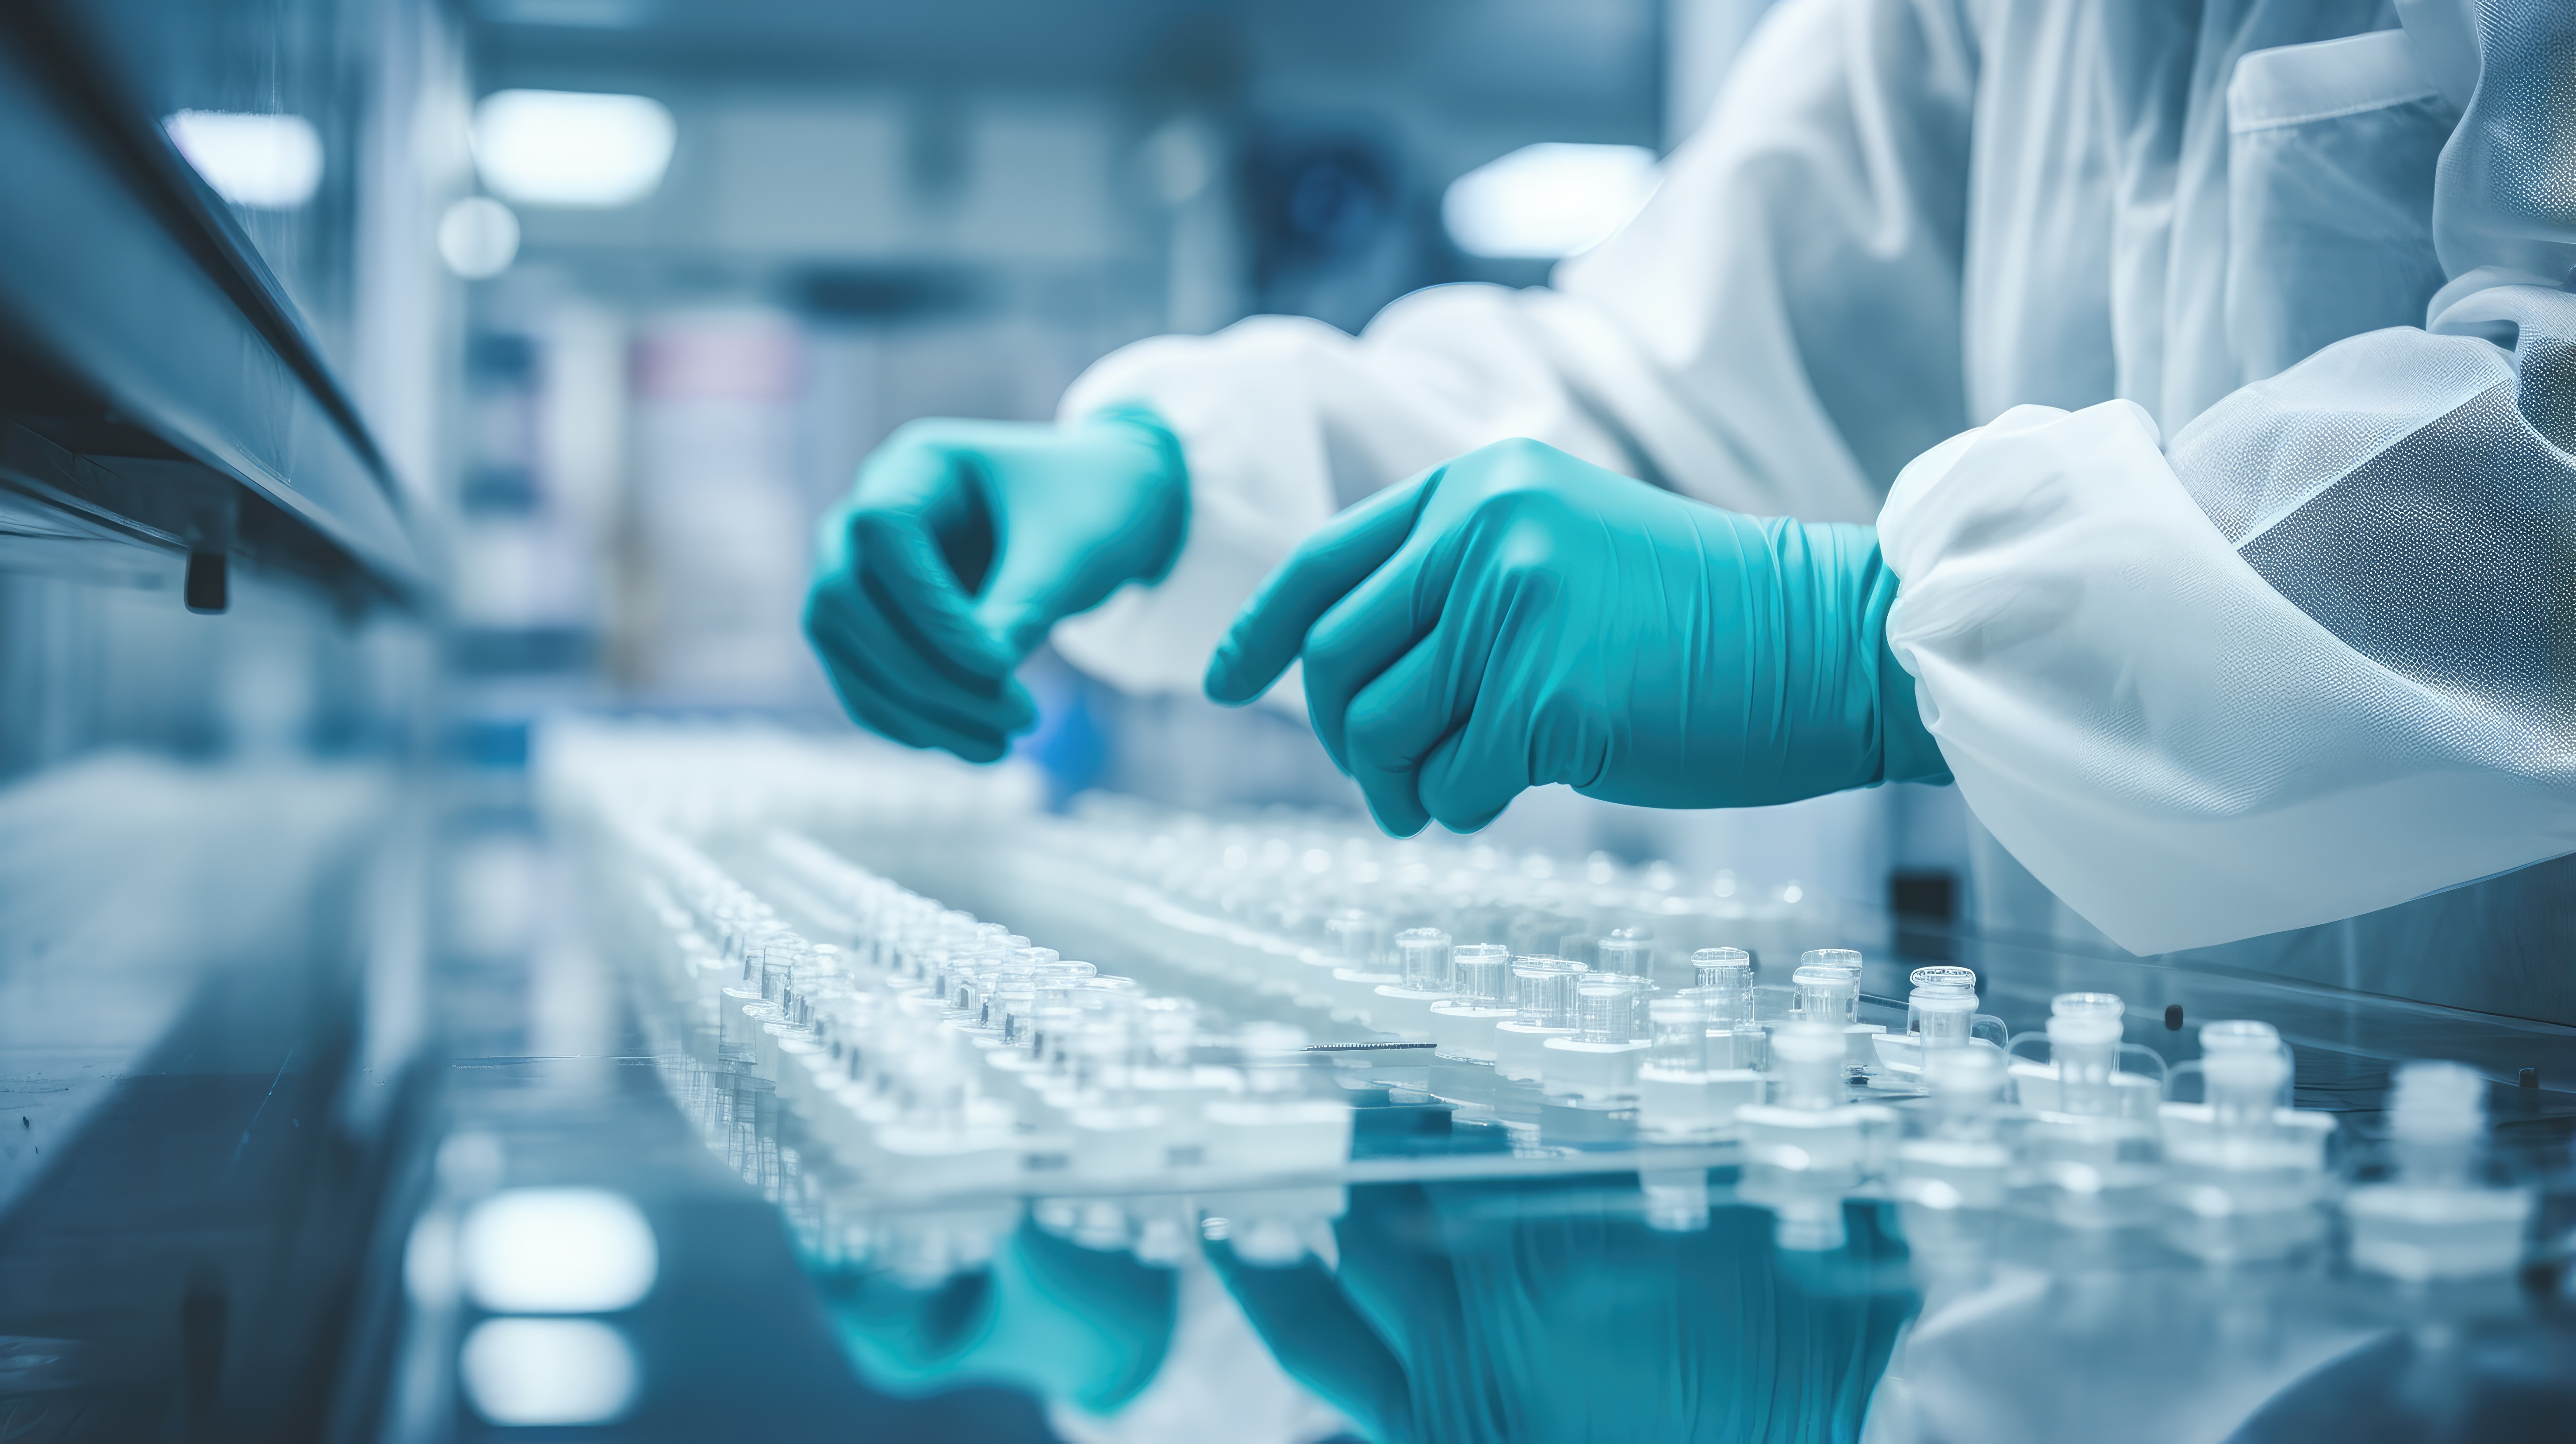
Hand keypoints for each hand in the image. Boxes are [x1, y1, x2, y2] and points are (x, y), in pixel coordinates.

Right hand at [804, 405, 1186, 762]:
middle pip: (846, 598)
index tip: (1001, 667)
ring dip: (915, 711)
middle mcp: (868, 508)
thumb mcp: (1072, 552)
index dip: (929, 610)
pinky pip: (862, 677)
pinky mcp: (873, 620)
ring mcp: (859, 566)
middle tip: (1018, 722)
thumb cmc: (1095, 510)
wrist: (1107, 510)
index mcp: (915, 464)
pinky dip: (907, 719)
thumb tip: (980, 681)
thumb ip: (1021, 606)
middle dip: (923, 675)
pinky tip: (969, 747)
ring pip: (845, 648)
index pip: (882, 534)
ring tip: (1000, 750)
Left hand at [1202, 438, 1945, 834]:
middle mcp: (1483, 530)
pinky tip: (1520, 789)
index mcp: (1477, 482)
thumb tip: (1342, 681)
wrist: (1825, 641)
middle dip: (1340, 738)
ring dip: (1403, 784)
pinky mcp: (1546, 696)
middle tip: (1384, 784)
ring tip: (1456, 790)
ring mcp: (1513, 608)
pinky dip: (1468, 805)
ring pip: (1379, 728)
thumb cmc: (1699, 623)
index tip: (1224, 684)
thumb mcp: (1559, 555)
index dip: (1259, 632)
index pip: (1321, 562)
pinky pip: (1450, 783)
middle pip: (1333, 658)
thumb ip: (1454, 588)